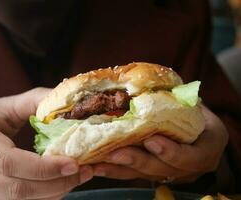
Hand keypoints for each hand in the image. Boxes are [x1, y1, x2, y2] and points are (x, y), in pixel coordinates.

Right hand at [0, 88, 92, 199]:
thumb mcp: (4, 105)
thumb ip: (35, 101)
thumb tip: (69, 102)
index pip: (8, 160)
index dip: (43, 167)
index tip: (73, 163)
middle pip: (15, 187)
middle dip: (54, 184)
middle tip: (83, 172)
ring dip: (52, 192)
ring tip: (78, 178)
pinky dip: (43, 196)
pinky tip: (61, 184)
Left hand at [93, 105, 227, 182]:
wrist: (200, 132)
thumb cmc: (196, 113)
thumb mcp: (195, 105)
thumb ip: (178, 100)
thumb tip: (146, 82)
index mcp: (206, 150)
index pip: (191, 157)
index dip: (171, 152)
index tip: (151, 140)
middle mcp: (189, 168)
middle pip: (162, 169)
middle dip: (137, 161)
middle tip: (115, 153)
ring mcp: (170, 174)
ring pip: (144, 175)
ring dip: (119, 169)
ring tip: (98, 163)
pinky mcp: (154, 174)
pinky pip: (134, 175)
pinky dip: (115, 170)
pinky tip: (98, 166)